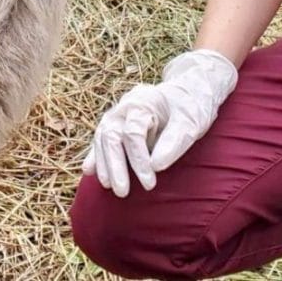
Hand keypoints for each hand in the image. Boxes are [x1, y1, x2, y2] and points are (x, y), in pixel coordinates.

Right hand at [83, 49, 236, 196]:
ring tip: (108, 187)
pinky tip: (89, 170)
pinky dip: (96, 154)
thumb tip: (156, 166)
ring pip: (103, 137)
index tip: (149, 183)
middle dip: (115, 165)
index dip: (139, 160)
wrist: (191, 88)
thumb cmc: (192, 105)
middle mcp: (125, 106)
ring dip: (104, 163)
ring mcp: (119, 113)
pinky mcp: (119, 123)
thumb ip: (174, 141)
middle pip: (111, 135)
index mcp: (143, 101)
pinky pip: (102, 139)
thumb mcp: (191, 121)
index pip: (132, 133)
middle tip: (122, 193)